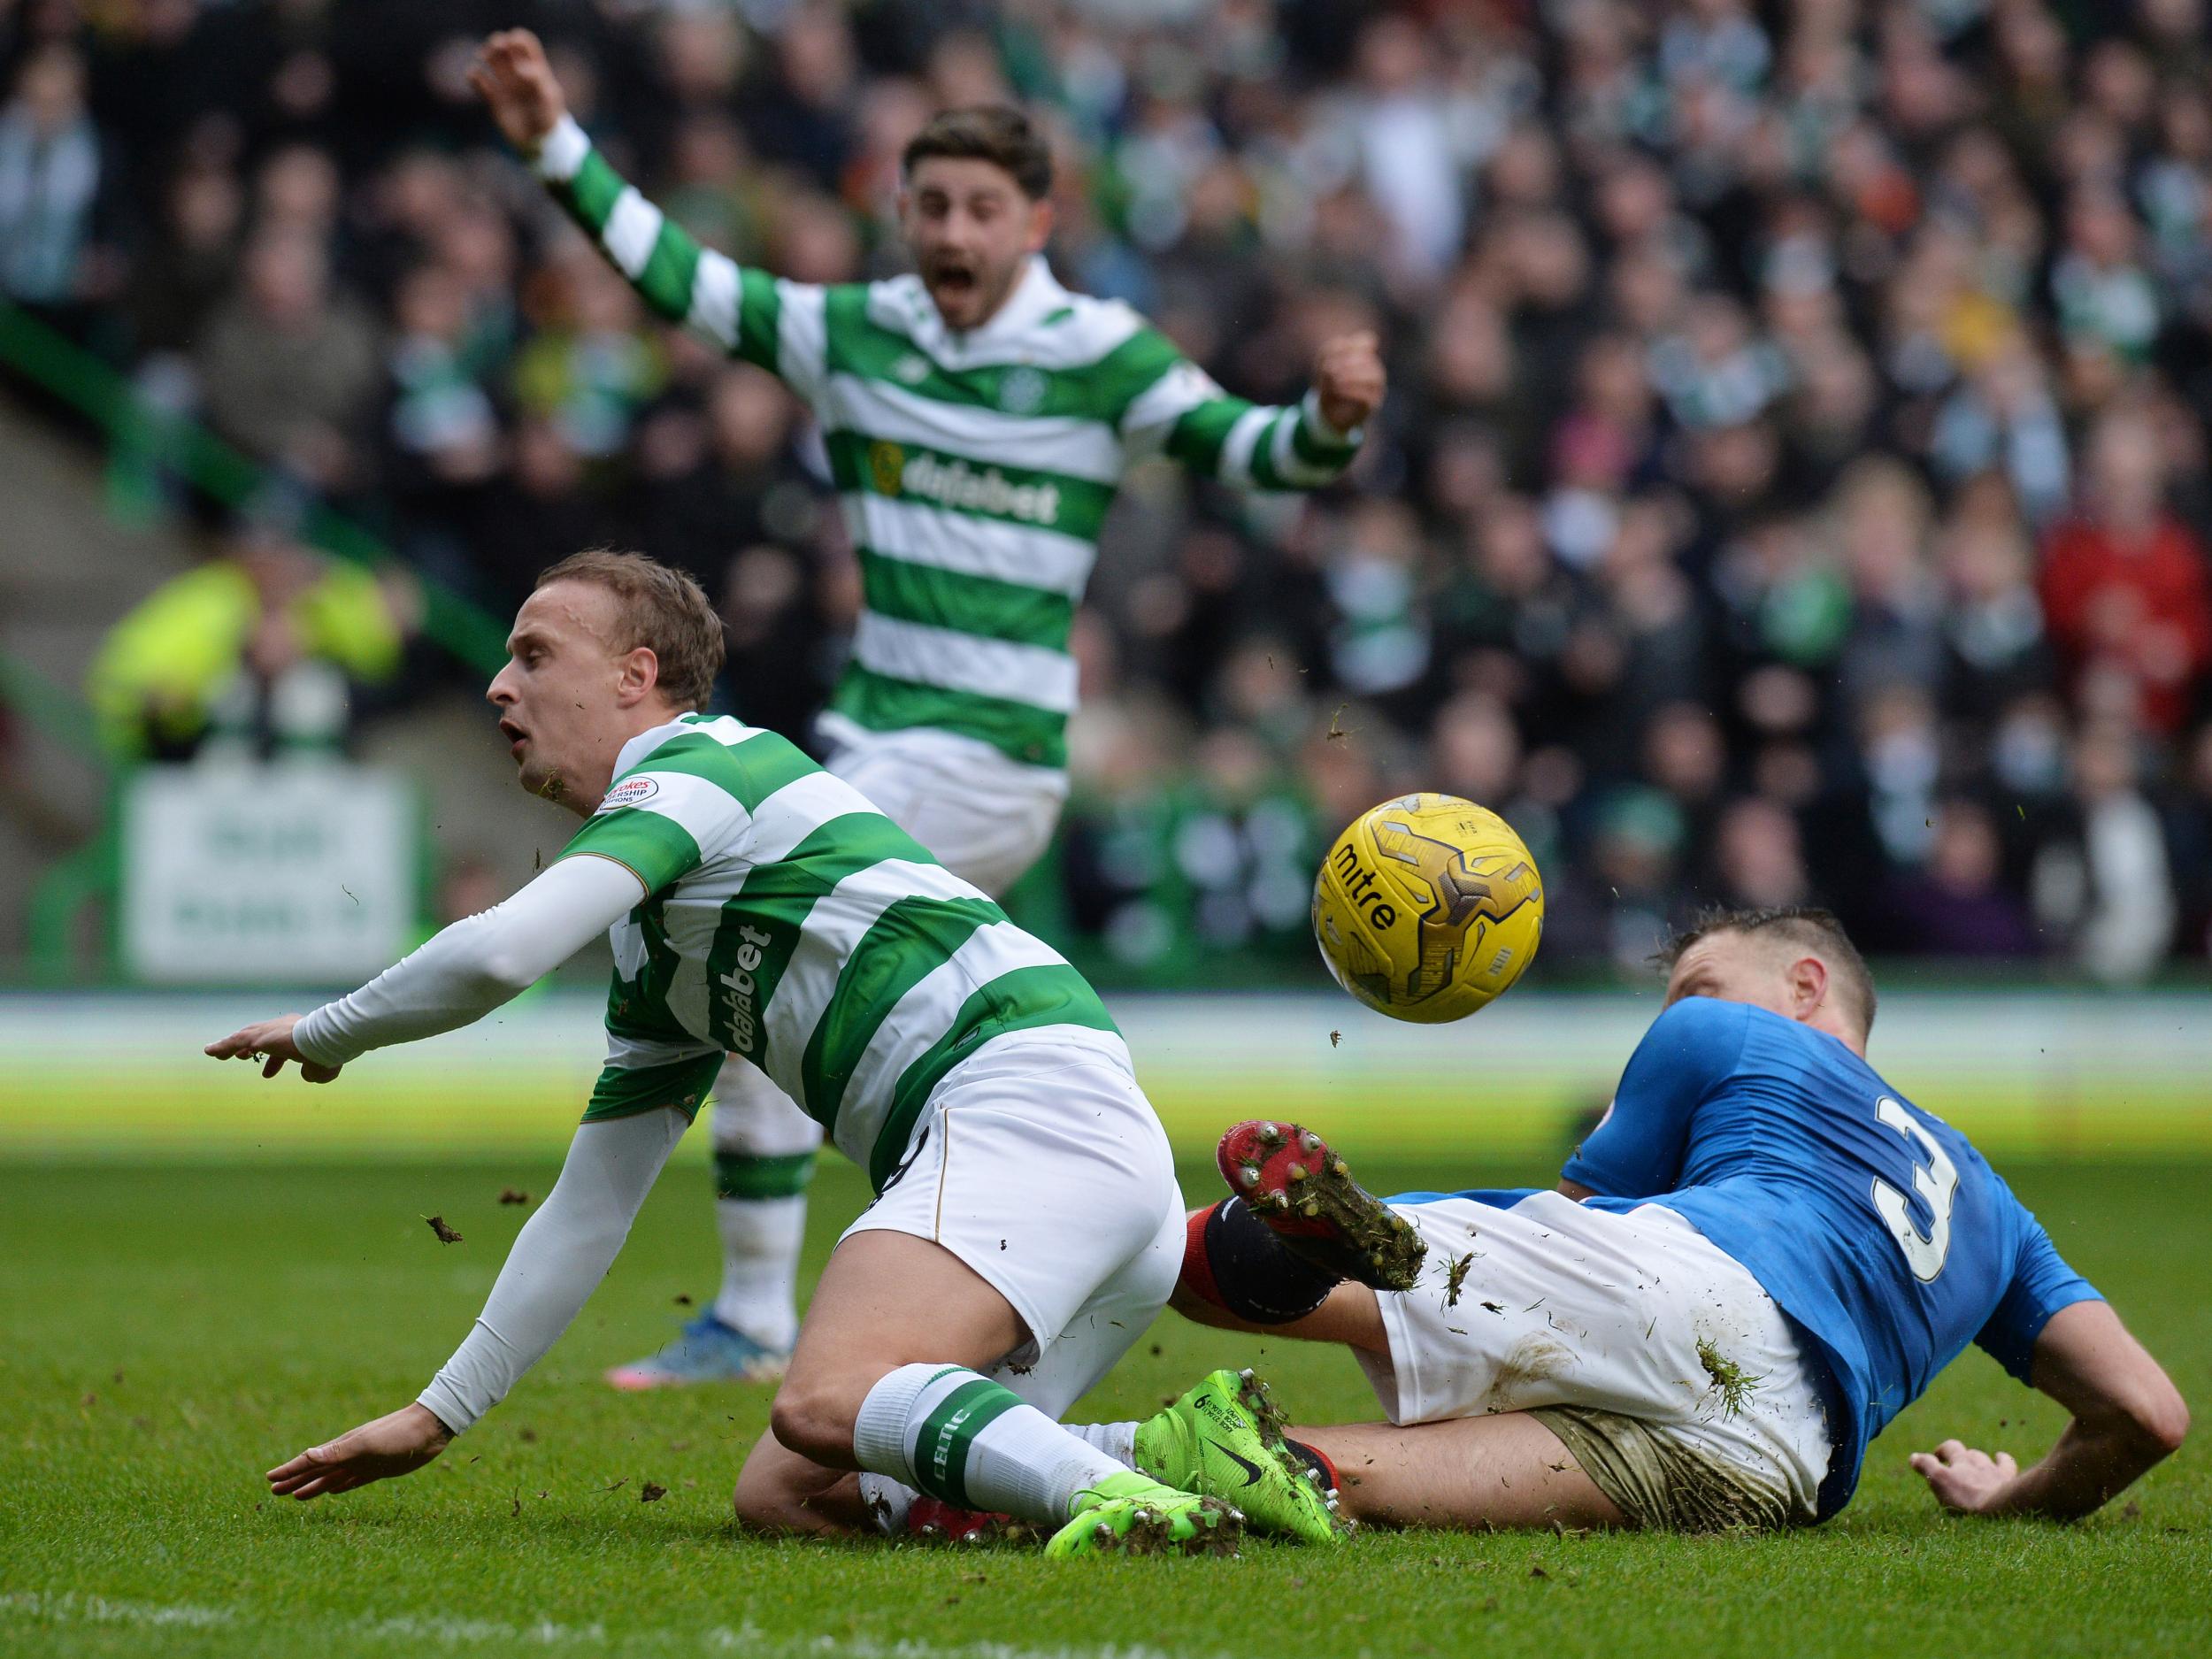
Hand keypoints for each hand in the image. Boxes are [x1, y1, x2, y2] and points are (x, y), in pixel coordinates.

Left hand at [205, 1014, 341, 1083]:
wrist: (327, 1039)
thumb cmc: (330, 1053)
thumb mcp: (322, 1067)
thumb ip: (313, 1072)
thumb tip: (307, 1076)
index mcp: (299, 1033)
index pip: (282, 1047)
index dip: (274, 1061)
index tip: (267, 1073)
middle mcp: (283, 1028)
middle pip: (260, 1037)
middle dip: (249, 1047)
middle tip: (241, 1055)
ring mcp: (270, 1031)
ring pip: (244, 1037)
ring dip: (231, 1046)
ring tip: (215, 1053)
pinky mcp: (259, 1037)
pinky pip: (235, 1041)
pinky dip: (222, 1047)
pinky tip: (209, 1051)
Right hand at [267, 1404, 452, 1500]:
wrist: (430, 1430)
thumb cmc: (398, 1434)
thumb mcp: (366, 1444)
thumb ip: (337, 1452)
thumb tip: (307, 1455)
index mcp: (342, 1448)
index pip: (309, 1461)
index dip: (289, 1471)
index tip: (269, 1478)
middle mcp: (349, 1455)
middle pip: (316, 1471)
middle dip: (295, 1481)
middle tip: (274, 1492)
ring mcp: (363, 1462)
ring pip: (331, 1478)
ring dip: (313, 1486)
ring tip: (296, 1496)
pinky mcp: (379, 1469)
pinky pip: (352, 1480)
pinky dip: (340, 1486)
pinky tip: (333, 1491)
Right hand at [469, 28, 567, 153]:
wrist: (540, 145)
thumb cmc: (549, 119)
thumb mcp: (548, 99)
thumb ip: (537, 80)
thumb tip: (519, 67)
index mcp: (536, 69)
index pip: (524, 43)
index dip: (516, 38)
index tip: (511, 45)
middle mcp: (519, 74)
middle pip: (504, 47)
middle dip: (497, 42)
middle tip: (493, 49)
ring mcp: (506, 85)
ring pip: (491, 60)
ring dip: (485, 53)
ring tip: (483, 57)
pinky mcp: (494, 99)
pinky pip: (479, 81)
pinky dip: (473, 75)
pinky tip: (474, 76)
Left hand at [1314, 330, 1385, 435]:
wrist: (1329, 411)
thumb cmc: (1329, 383)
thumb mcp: (1324, 363)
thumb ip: (1330, 356)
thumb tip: (1333, 367)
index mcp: (1366, 355)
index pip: (1367, 341)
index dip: (1349, 345)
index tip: (1332, 354)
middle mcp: (1375, 369)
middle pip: (1367, 359)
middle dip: (1345, 363)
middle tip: (1327, 370)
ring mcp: (1377, 387)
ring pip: (1372, 376)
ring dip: (1350, 377)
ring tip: (1334, 381)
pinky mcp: (1372, 404)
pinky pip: (1367, 396)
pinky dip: (1350, 391)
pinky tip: (1337, 390)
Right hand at [1911, 1439, 2018, 1514]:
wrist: (2000, 1507)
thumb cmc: (1967, 1496)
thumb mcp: (1940, 1481)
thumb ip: (1926, 1466)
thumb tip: (1913, 1457)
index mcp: (1960, 1461)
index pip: (1949, 1447)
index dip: (1942, 1451)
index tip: (1935, 1457)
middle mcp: (1977, 1461)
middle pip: (1968, 1453)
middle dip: (1961, 1456)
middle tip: (1954, 1465)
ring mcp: (1995, 1471)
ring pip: (1985, 1459)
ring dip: (1979, 1459)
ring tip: (1976, 1463)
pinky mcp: (2009, 1480)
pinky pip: (2007, 1464)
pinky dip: (2003, 1459)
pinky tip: (2001, 1458)